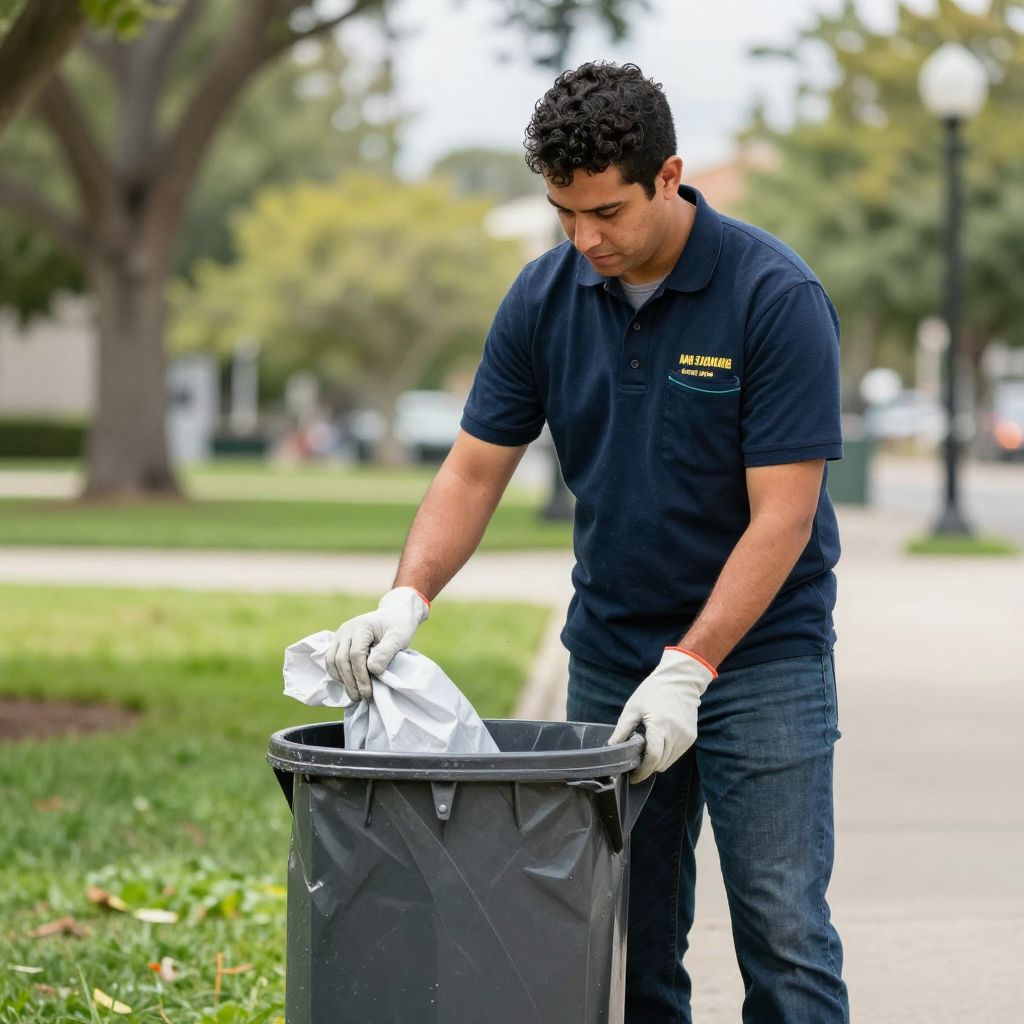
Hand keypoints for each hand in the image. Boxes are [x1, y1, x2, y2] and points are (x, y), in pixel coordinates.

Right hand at [326, 587, 429, 700]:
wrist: (394, 614)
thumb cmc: (399, 625)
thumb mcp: (399, 637)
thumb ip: (386, 652)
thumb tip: (372, 670)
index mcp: (361, 626)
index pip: (356, 654)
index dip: (361, 676)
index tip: (368, 692)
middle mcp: (346, 630)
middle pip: (341, 659)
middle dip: (350, 681)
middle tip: (360, 698)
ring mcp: (340, 636)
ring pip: (331, 661)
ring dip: (342, 680)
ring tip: (355, 695)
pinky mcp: (339, 643)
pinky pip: (331, 660)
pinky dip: (338, 674)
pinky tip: (349, 685)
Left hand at [608, 647, 716, 782]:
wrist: (680, 680)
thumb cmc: (653, 691)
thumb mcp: (633, 708)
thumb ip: (622, 730)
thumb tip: (611, 748)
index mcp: (661, 725)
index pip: (653, 758)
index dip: (642, 771)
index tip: (632, 776)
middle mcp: (677, 734)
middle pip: (661, 763)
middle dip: (647, 767)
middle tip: (634, 762)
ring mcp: (687, 737)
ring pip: (669, 761)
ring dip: (657, 761)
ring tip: (645, 751)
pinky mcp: (692, 737)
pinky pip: (676, 754)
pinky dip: (666, 754)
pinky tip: (658, 743)